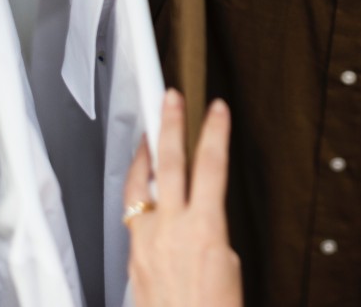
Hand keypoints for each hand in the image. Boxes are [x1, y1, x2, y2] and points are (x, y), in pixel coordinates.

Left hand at [125, 90, 242, 306]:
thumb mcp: (229, 262)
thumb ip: (212, 228)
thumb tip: (202, 210)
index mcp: (205, 229)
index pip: (212, 166)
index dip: (215, 132)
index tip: (218, 109)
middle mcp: (171, 230)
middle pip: (170, 163)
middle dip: (171, 124)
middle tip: (171, 98)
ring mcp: (146, 243)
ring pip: (140, 185)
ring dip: (145, 154)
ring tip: (148, 134)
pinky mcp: (132, 258)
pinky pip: (132, 213)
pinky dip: (137, 193)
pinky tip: (141, 187)